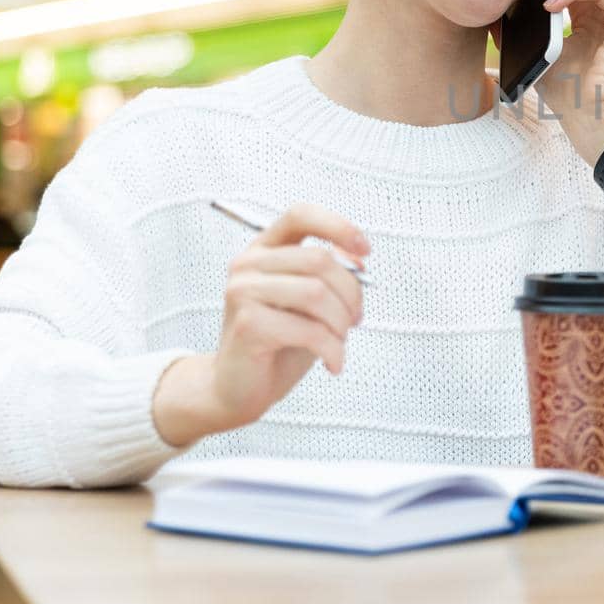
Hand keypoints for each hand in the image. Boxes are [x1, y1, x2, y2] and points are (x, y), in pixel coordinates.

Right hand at [152, 204, 368, 447]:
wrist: (238, 388)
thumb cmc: (279, 343)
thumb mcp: (312, 303)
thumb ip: (331, 276)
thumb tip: (360, 258)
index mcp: (264, 250)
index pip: (300, 215)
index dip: (338, 226)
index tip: (366, 250)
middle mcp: (248, 264)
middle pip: (319, 260)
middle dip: (351, 293)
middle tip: (356, 319)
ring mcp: (243, 293)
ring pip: (317, 293)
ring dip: (341, 323)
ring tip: (340, 342)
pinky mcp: (248, 325)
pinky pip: (309, 330)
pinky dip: (332, 349)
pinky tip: (333, 362)